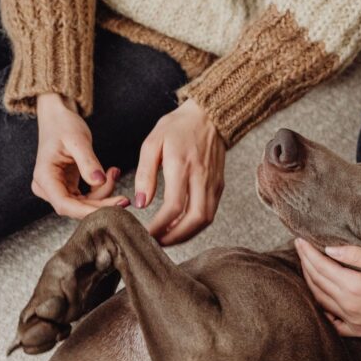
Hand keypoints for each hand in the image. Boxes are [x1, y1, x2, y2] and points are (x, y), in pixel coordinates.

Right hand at [34, 93, 128, 217]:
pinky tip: (111, 172)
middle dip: (102, 205)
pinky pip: (87, 197)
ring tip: (114, 171)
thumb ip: (88, 162)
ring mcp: (57, 188)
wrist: (58, 117)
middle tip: (125, 199)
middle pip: (76, 207)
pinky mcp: (67, 186)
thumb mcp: (78, 141)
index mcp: (44, 177)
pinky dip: (101, 188)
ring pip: (84, 204)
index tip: (112, 210)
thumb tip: (99, 181)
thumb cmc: (64, 125)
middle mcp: (47, 187)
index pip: (64, 205)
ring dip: (104, 194)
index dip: (88, 212)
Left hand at [135, 99, 224, 244]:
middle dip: (176, 237)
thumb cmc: (178, 127)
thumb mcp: (152, 143)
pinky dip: (196, 225)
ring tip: (168, 238)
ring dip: (187, 234)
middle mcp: (202, 178)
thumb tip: (141, 203)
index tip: (146, 234)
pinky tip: (180, 226)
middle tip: (158, 244)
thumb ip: (145, 173)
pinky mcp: (219, 186)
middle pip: (195, 220)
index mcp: (183, 166)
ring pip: (206, 220)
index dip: (160, 226)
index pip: (174, 206)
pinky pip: (210, 212)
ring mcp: (214, 183)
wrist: (209, 116)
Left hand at [293, 239, 360, 354]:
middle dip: (306, 262)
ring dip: (310, 281)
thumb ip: (358, 256)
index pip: (322, 266)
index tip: (299, 239)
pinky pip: (330, 320)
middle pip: (317, 282)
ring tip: (306, 265)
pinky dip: (321, 308)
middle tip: (299, 247)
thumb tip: (331, 249)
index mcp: (353, 287)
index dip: (309, 252)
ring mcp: (350, 320)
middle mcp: (347, 306)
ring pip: (320, 299)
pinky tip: (318, 299)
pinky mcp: (357, 329)